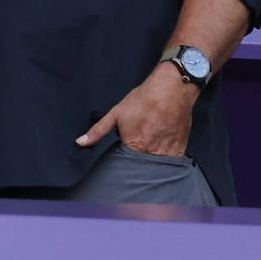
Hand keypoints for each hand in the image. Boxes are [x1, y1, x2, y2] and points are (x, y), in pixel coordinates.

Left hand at [75, 63, 197, 156]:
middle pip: (141, 169)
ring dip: (151, 163)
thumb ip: (98, 131)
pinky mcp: (180, 150)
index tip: (120, 160)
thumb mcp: (116, 114)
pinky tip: (160, 151)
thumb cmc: (143, 100)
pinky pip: (171, 162)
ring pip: (156, 168)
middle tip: (134, 157)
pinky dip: (165, 160)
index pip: (125, 167)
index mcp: (134, 147)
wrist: (172, 90)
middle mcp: (152, 153)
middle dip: (136, 167)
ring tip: (147, 153)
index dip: (121, 165)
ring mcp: (168, 153)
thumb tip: (80, 142)